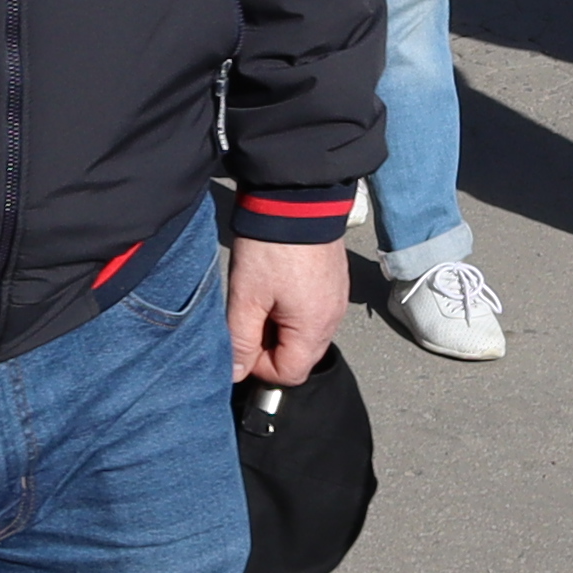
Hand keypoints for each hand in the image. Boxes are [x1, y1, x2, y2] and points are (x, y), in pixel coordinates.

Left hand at [228, 236, 345, 386]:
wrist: (296, 198)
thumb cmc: (271, 247)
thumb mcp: (246, 297)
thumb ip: (240, 340)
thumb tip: (236, 373)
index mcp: (314, 328)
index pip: (289, 374)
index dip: (259, 366)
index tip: (242, 342)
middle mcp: (332, 319)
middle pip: (300, 357)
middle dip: (270, 347)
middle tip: (249, 318)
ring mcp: (336, 300)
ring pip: (305, 335)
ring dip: (280, 328)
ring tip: (262, 298)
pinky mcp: (334, 283)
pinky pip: (313, 312)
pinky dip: (293, 310)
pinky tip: (276, 286)